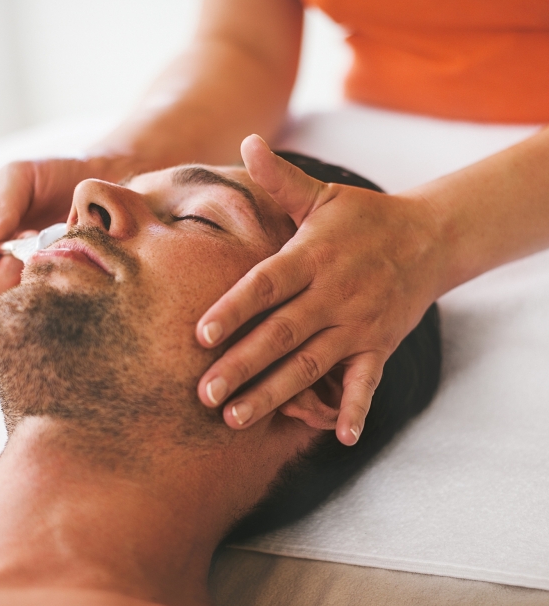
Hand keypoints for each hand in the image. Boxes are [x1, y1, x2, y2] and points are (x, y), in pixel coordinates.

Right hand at [0, 156, 123, 306]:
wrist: (101, 176)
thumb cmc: (55, 174)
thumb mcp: (21, 178)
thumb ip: (0, 206)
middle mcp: (8, 270)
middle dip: (0, 276)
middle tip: (23, 248)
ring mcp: (39, 279)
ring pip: (22, 302)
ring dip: (30, 278)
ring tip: (49, 248)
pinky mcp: (69, 283)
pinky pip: (57, 297)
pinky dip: (61, 280)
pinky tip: (70, 256)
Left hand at [196, 135, 441, 444]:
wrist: (429, 237)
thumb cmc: (362, 217)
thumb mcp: (322, 195)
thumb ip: (280, 180)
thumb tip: (247, 141)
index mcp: (313, 256)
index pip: (267, 285)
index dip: (234, 310)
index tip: (200, 336)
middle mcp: (335, 294)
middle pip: (282, 334)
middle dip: (242, 366)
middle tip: (204, 395)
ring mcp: (359, 324)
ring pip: (312, 365)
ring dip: (275, 394)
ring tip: (236, 419)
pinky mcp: (380, 345)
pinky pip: (367, 382)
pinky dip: (355, 409)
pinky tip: (339, 438)